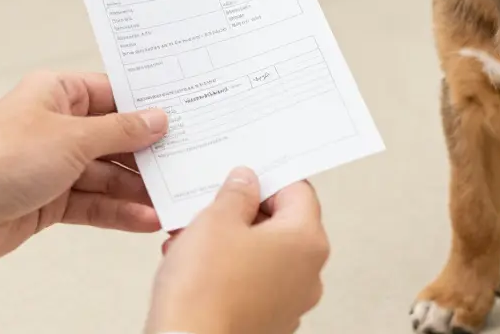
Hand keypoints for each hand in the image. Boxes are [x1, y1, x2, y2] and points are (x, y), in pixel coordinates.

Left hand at [0, 70, 167, 267]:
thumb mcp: (72, 138)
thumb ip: (120, 131)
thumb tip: (157, 119)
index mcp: (57, 93)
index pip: (115, 94)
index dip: (149, 107)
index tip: (186, 116)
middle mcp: (57, 125)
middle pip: (116, 138)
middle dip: (149, 154)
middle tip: (188, 163)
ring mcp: (54, 164)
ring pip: (108, 174)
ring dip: (138, 189)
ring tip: (174, 199)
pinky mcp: (50, 200)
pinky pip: (94, 203)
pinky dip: (118, 212)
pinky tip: (147, 220)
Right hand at [145, 168, 328, 333]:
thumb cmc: (205, 290)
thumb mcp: (216, 220)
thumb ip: (236, 193)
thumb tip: (246, 182)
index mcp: (307, 241)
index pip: (298, 191)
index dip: (265, 180)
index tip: (239, 179)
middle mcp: (308, 274)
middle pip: (281, 225)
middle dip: (242, 214)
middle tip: (208, 210)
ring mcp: (291, 302)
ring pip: (263, 255)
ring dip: (230, 242)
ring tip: (191, 241)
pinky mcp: (269, 322)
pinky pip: (253, 283)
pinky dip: (229, 271)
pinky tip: (196, 269)